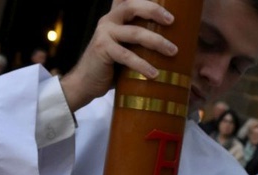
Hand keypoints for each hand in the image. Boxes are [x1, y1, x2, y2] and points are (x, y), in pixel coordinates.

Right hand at [59, 0, 176, 111]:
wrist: (85, 83)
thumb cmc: (110, 67)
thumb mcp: (124, 47)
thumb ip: (138, 40)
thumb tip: (172, 45)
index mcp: (115, 17)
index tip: (163, 2)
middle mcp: (108, 20)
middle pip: (131, 6)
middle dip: (154, 10)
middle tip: (171, 21)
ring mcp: (104, 33)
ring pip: (134, 32)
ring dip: (156, 41)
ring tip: (173, 51)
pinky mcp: (103, 49)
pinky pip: (127, 56)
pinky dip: (142, 65)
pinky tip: (154, 74)